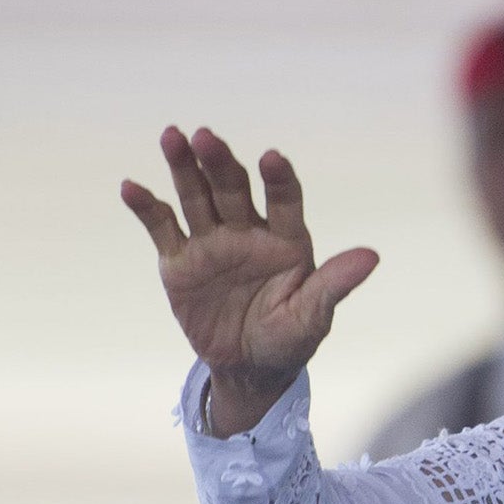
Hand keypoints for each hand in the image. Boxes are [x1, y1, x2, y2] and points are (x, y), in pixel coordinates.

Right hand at [122, 126, 378, 435]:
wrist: (248, 367)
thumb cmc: (289, 338)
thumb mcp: (313, 316)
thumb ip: (335, 284)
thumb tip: (372, 256)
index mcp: (287, 240)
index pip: (285, 200)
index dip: (279, 179)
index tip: (272, 158)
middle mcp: (249, 231)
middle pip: (233, 189)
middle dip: (220, 163)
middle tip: (206, 137)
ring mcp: (212, 242)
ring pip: (197, 197)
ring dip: (183, 168)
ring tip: (172, 136)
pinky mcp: (180, 260)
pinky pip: (162, 228)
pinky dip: (147, 207)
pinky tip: (131, 187)